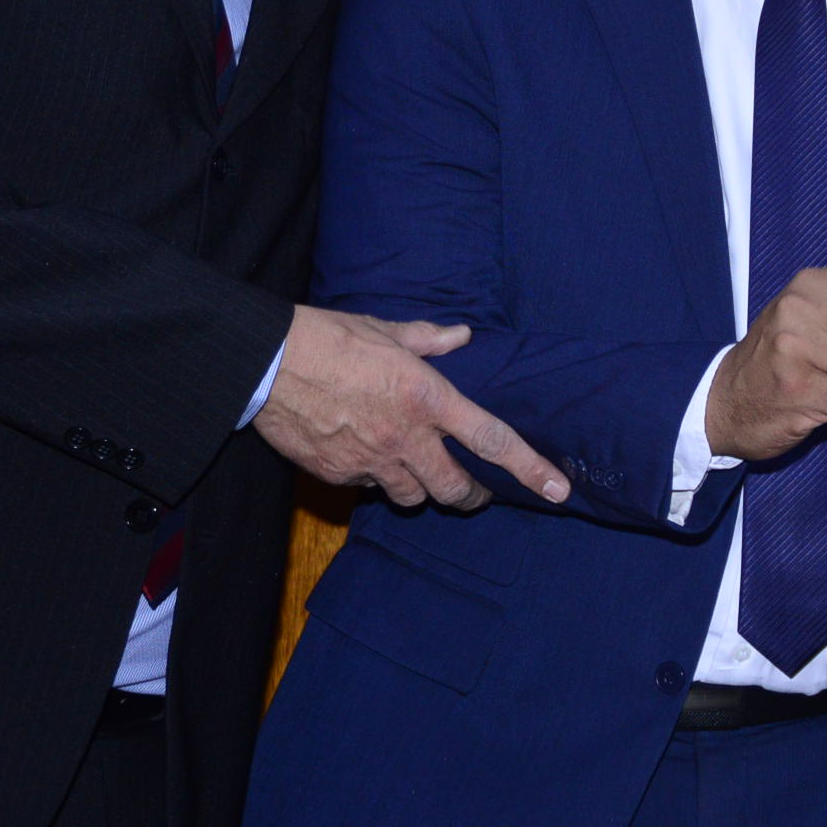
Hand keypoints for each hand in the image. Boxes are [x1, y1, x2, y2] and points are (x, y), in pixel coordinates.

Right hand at [254, 305, 569, 508]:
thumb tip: (462, 337)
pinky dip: (377, 479)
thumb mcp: (387, 329)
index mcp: (429, 397)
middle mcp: (407, 436)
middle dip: (471, 495)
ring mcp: (372, 461)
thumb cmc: (330, 338)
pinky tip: (369, 458)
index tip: (559, 489)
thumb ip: (430, 340)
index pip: (493, 440)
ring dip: (421, 488)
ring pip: (413, 496)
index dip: (530, 468)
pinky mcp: (340, 476)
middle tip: (475, 489)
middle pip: (456, 488)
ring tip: (419, 470)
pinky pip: (371, 488)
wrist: (267, 363)